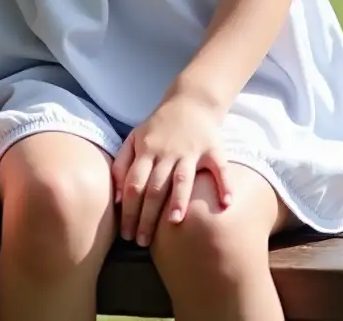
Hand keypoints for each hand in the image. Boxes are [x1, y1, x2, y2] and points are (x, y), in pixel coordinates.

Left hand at [112, 96, 230, 247]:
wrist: (190, 100)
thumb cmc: (159, 126)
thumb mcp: (135, 138)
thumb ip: (122, 165)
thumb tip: (117, 198)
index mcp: (146, 150)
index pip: (134, 184)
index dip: (129, 210)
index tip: (127, 234)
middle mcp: (166, 152)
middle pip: (154, 187)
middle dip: (147, 216)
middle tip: (143, 241)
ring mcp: (190, 150)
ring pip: (182, 177)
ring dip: (178, 199)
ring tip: (174, 222)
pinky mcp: (212, 148)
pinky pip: (219, 167)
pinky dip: (224, 184)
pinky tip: (226, 204)